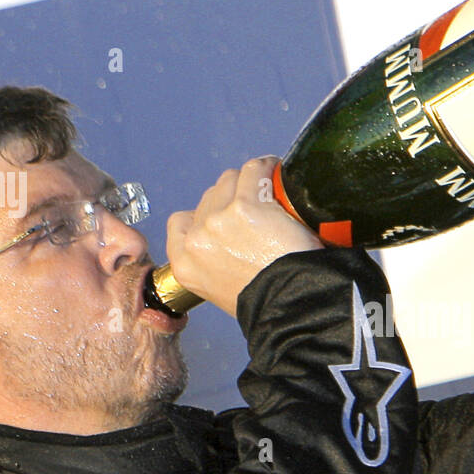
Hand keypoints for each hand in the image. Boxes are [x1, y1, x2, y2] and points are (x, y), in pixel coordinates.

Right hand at [166, 157, 323, 316]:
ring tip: (271, 195)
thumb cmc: (266, 301)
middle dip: (233, 199)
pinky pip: (254, 170)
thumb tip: (227, 240)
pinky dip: (267, 168)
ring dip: (250, 182)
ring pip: (231, 179)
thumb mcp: (221, 290)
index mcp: (184, 263)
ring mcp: (219, 219)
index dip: (206, 214)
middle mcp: (196, 240)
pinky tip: (277, 173)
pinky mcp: (246, 206)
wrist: (292, 305)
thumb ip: (212, 263)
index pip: (181, 221)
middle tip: (260, 213)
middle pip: (209, 197)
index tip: (226, 216)